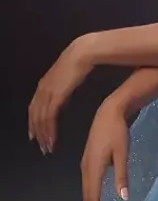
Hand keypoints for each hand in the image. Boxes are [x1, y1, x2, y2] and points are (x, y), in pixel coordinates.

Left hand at [28, 37, 94, 153]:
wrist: (82, 54)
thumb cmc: (78, 64)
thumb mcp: (66, 79)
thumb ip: (61, 90)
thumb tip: (62, 98)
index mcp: (43, 86)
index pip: (33, 108)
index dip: (33, 123)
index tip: (35, 136)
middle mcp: (42, 90)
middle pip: (34, 116)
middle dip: (37, 133)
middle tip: (41, 147)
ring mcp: (48, 93)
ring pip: (40, 119)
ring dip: (44, 135)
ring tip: (48, 147)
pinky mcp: (56, 96)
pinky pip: (49, 117)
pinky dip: (49, 130)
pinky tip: (52, 138)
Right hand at [81, 97, 129, 200]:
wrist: (109, 113)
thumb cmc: (118, 132)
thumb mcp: (123, 154)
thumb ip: (122, 176)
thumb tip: (123, 198)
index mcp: (94, 168)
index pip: (93, 197)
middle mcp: (86, 168)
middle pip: (87, 196)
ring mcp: (85, 164)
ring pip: (86, 190)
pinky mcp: (87, 160)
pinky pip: (87, 183)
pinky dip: (90, 195)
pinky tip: (96, 199)